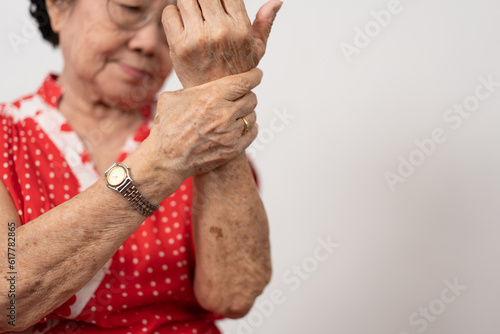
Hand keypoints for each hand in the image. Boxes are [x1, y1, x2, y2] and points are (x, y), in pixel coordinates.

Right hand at [144, 68, 260, 187]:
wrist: (166, 160)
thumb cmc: (166, 127)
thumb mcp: (173, 98)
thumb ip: (192, 88)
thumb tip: (198, 81)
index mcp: (211, 96)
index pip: (244, 81)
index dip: (254, 75)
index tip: (257, 74)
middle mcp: (224, 113)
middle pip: (251, 98)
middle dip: (247, 95)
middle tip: (240, 96)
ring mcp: (230, 133)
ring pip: (252, 116)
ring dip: (246, 113)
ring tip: (236, 113)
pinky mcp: (233, 149)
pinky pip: (252, 132)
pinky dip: (250, 128)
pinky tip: (242, 126)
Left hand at [162, 0, 282, 87]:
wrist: (214, 99)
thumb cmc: (236, 71)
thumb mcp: (257, 50)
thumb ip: (265, 23)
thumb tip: (276, 2)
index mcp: (240, 29)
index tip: (218, 3)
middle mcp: (220, 31)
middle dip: (203, 0)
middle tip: (204, 8)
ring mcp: (197, 38)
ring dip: (188, 3)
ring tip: (193, 13)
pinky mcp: (178, 45)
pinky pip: (170, 13)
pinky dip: (173, 13)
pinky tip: (182, 23)